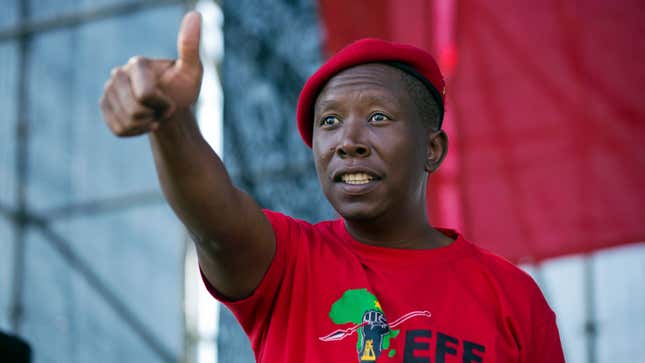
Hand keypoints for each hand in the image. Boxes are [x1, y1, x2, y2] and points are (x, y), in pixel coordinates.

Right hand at [100, 11, 202, 135]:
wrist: (170, 110)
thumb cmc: (182, 90)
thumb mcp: (191, 71)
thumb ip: (190, 46)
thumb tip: (195, 15)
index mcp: (138, 63)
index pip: (146, 95)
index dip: (163, 106)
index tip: (171, 104)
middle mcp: (118, 73)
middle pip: (134, 110)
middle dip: (154, 116)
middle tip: (162, 110)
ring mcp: (108, 90)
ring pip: (125, 122)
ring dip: (145, 125)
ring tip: (153, 116)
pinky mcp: (104, 106)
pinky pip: (118, 129)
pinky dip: (135, 132)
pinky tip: (143, 124)